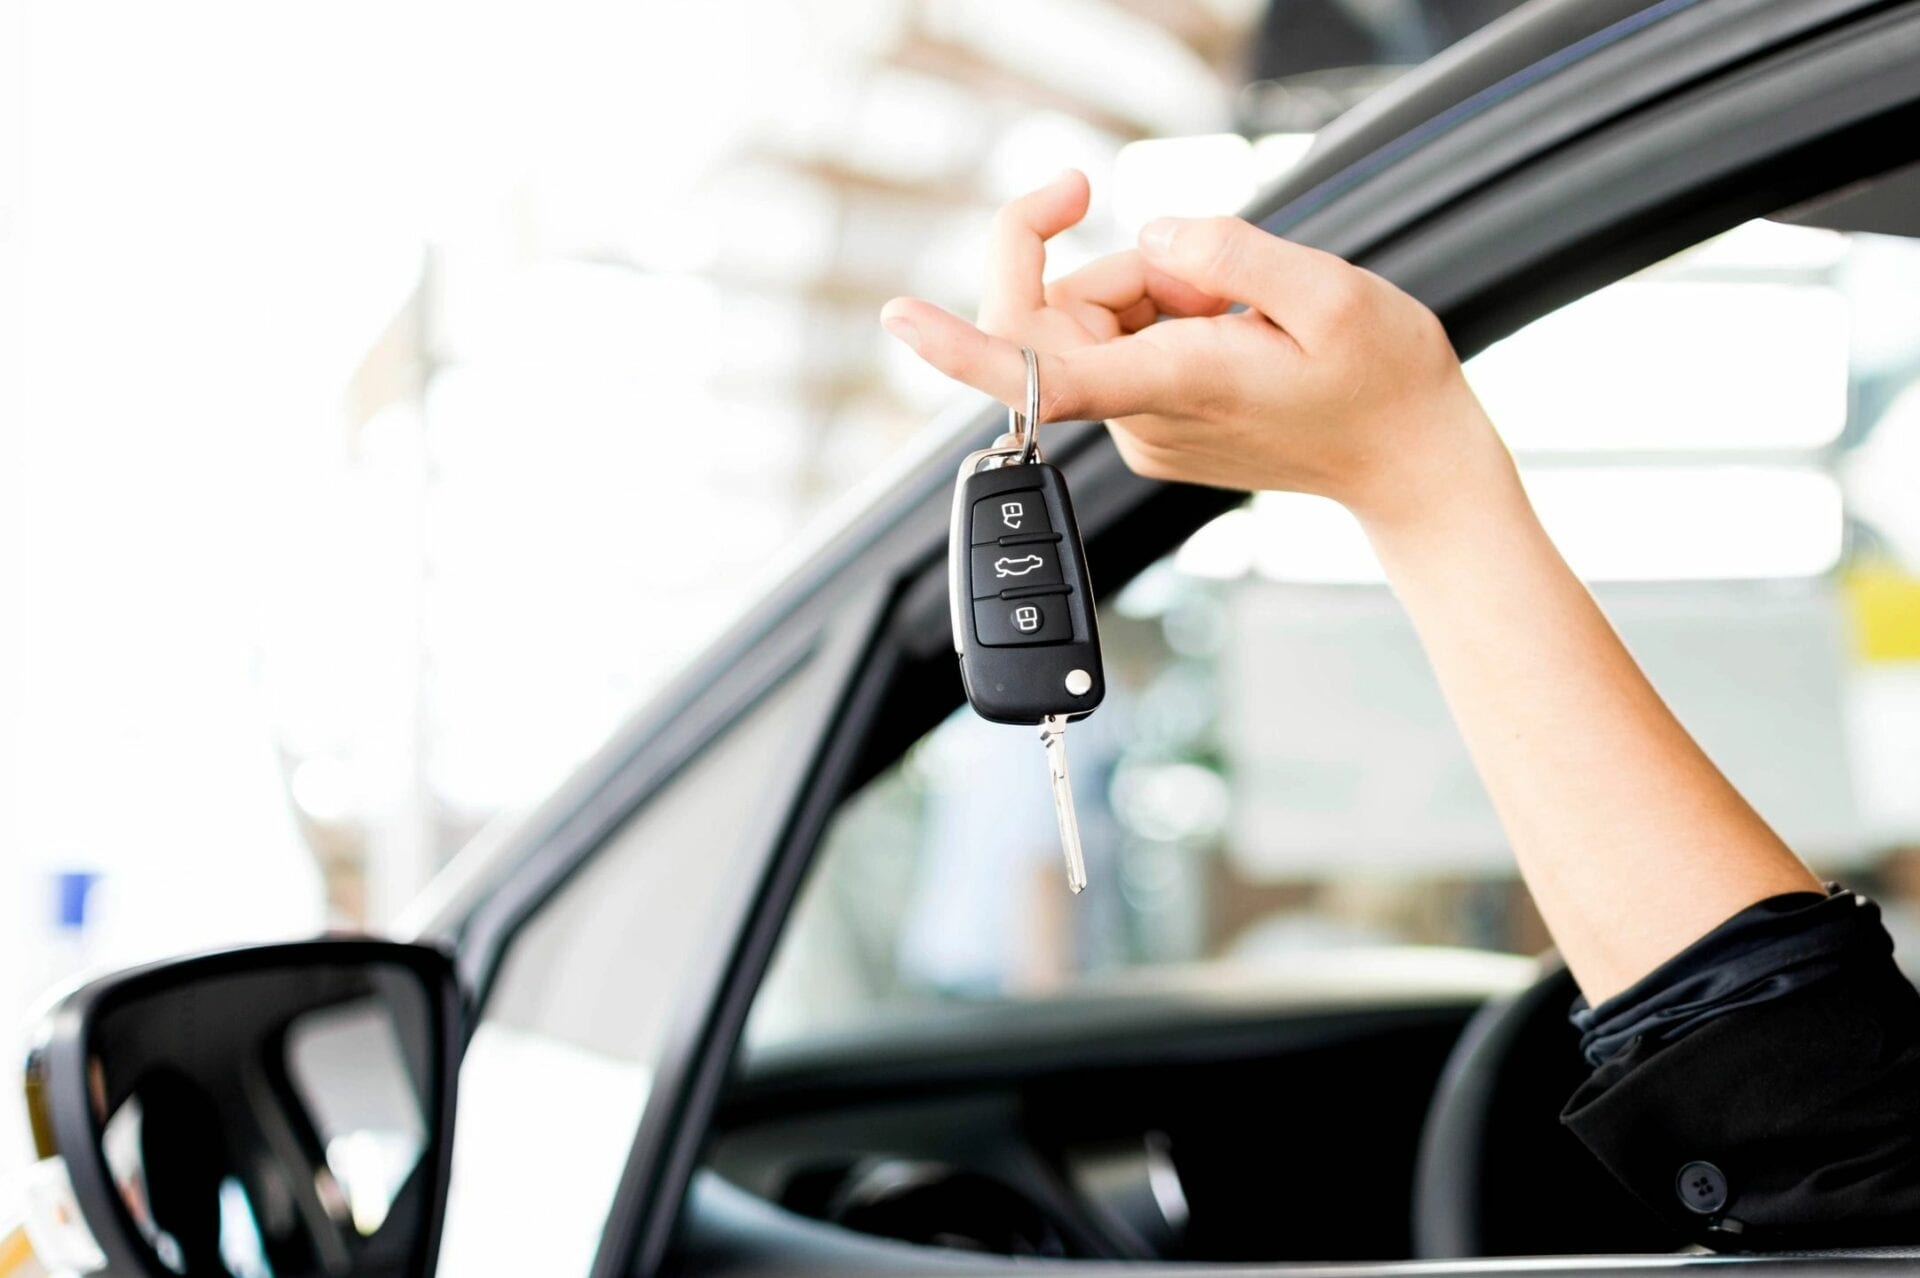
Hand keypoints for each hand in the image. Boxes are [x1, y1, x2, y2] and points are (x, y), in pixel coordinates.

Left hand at [880, 172, 1512, 529]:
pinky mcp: (1150, 426)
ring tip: (1243, 313)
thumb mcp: (1333, 292)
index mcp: (1176, 384)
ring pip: (1093, 324)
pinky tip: (1233, 335)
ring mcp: (1141, 427)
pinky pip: (1121, 347)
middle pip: (1061, 315)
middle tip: (1213, 271)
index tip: (899, 318)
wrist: (1408, 464)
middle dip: (1122, 267)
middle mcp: (1141, 416)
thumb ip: (1232, 255)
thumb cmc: (1383, 382)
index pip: (1042, 370)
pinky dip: (1166, 318)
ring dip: (1156, 291)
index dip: (962, 345)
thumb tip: (1155, 236)